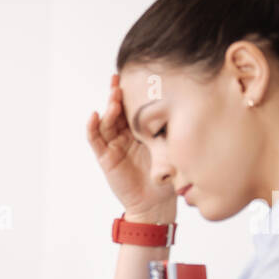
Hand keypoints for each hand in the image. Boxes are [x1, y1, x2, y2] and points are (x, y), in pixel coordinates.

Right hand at [85, 73, 176, 221]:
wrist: (156, 203)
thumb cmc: (166, 177)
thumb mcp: (171, 148)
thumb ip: (171, 130)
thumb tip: (186, 104)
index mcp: (141, 131)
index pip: (134, 107)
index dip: (132, 91)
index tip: (136, 74)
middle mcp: (125, 135)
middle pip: (118, 110)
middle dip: (117, 94)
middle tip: (119, 80)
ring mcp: (114, 145)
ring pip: (107, 121)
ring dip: (108, 108)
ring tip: (113, 96)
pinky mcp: (105, 157)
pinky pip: (95, 139)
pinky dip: (92, 127)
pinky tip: (94, 115)